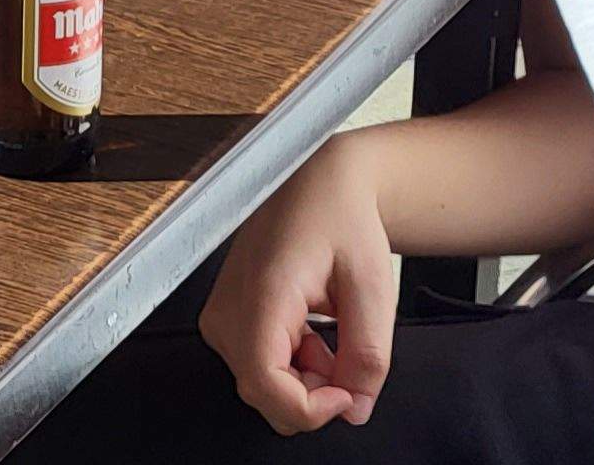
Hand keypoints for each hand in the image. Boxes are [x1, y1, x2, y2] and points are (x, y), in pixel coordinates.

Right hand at [200, 138, 396, 433]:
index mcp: (261, 294)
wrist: (317, 184)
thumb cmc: (340, 220)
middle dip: (313, 394)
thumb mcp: (373, 288)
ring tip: (331, 337)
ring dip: (304, 379)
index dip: (311, 408)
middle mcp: (228, 309)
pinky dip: (291, 366)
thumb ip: (367, 356)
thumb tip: (356, 408)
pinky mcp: (223, 318)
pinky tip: (313, 336)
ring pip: (259, 386)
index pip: (265, 383)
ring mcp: (220, 315)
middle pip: (262, 393)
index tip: (348, 396)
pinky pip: (255, 366)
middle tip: (347, 358)